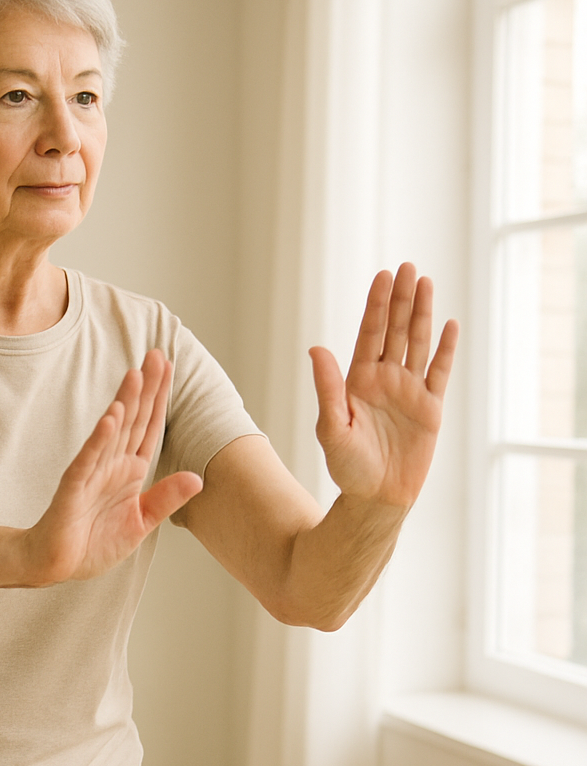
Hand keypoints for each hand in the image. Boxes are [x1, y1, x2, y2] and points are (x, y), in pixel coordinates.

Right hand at [23, 348, 203, 584]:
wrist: (55, 565)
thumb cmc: (92, 544)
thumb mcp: (140, 523)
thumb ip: (166, 499)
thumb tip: (197, 478)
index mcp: (130, 472)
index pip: (149, 428)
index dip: (159, 399)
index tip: (168, 368)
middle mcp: (111, 465)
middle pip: (132, 420)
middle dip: (144, 388)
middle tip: (155, 354)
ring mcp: (91, 474)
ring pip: (110, 433)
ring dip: (123, 404)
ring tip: (136, 376)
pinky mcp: (73, 489)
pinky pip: (87, 461)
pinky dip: (99, 440)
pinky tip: (111, 419)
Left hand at [309, 263, 458, 508]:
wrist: (377, 498)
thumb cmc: (348, 467)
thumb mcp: (331, 428)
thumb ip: (327, 389)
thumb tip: (316, 349)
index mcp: (358, 381)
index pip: (369, 335)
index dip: (376, 306)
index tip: (383, 277)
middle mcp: (384, 380)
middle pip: (395, 331)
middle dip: (401, 300)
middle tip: (408, 267)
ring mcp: (408, 391)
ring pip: (417, 344)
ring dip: (422, 314)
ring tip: (426, 282)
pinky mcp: (430, 408)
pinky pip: (439, 372)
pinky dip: (445, 349)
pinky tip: (449, 325)